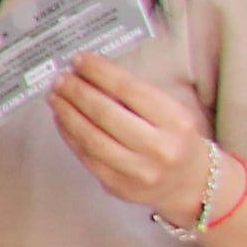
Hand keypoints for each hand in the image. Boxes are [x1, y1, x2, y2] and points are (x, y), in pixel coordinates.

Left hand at [50, 53, 215, 221]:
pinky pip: (86, 157)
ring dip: (67, 114)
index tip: (80, 60)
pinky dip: (69, 135)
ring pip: (91, 138)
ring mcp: (138, 171)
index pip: (131, 90)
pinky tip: (62, 119)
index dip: (101, 73)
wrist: (191, 183)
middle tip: (61, 78)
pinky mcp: (118, 186)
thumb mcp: (172, 113)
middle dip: (78, 92)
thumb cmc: (176, 139)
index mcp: (177, 122)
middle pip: (106, 114)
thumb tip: (90, 75)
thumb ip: (136, 97)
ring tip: (55, 97)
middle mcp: (160, 148)